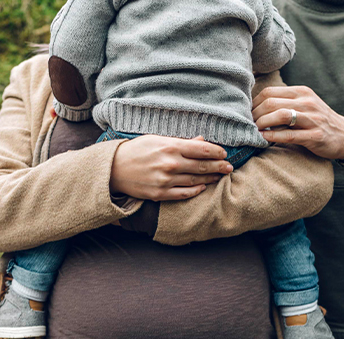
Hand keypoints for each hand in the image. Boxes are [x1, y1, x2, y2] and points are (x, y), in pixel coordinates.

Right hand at [111, 135, 232, 200]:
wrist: (113, 169)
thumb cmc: (136, 150)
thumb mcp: (157, 140)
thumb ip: (180, 142)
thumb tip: (201, 141)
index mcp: (170, 147)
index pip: (202, 149)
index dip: (217, 152)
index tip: (224, 153)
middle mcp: (171, 164)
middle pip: (202, 166)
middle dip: (219, 166)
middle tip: (229, 167)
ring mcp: (166, 180)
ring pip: (196, 181)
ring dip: (210, 179)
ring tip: (219, 176)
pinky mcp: (160, 194)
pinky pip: (184, 194)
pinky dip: (196, 191)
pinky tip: (203, 188)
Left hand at [252, 86, 343, 160]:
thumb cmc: (319, 121)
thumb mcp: (304, 105)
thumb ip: (285, 102)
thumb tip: (256, 106)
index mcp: (301, 92)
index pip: (269, 92)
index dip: (254, 103)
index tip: (247, 114)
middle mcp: (307, 102)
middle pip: (271, 103)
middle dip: (255, 115)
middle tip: (248, 125)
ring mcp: (312, 118)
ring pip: (280, 116)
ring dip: (262, 124)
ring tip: (254, 131)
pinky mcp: (315, 135)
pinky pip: (290, 135)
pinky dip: (274, 136)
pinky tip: (264, 139)